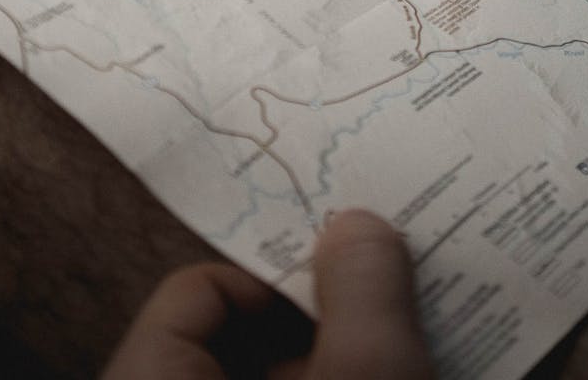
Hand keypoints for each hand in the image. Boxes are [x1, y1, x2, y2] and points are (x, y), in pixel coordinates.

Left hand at [102, 209, 433, 379]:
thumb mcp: (371, 379)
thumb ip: (363, 292)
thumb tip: (356, 224)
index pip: (192, 292)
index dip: (272, 276)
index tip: (339, 284)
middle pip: (229, 344)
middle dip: (313, 327)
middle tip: (379, 325)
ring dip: (328, 366)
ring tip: (395, 365)